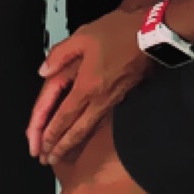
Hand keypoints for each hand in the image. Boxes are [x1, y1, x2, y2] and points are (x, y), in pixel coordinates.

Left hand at [25, 6, 150, 166]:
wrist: (152, 36)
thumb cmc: (121, 33)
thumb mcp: (84, 36)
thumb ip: (60, 54)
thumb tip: (44, 70)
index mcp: (87, 85)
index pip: (63, 116)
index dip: (50, 133)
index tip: (41, 146)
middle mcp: (99, 98)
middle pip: (75, 130)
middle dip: (60, 147)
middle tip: (48, 159)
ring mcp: (112, 100)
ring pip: (88, 128)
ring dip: (73, 143)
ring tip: (62, 153)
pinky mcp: (122, 97)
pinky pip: (100, 121)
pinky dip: (87, 132)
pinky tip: (84, 134)